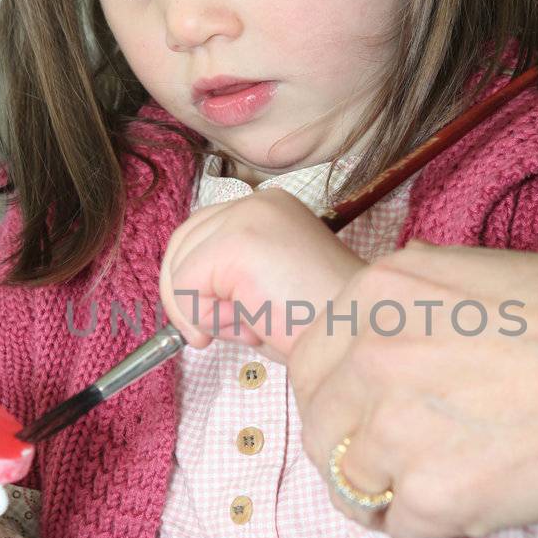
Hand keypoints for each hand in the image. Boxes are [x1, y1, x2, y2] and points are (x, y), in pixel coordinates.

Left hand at [159, 189, 363, 358]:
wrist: (359, 334)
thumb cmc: (322, 326)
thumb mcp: (267, 289)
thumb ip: (228, 279)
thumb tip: (185, 296)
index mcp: (269, 208)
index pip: (200, 235)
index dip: (196, 284)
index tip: (222, 321)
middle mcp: (257, 202)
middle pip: (181, 244)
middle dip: (188, 298)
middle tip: (219, 333)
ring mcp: (246, 216)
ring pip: (179, 267)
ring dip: (203, 311)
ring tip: (250, 326)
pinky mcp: (236, 242)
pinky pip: (186, 286)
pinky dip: (207, 319)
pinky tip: (252, 326)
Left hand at [290, 243, 537, 537]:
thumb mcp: (486, 271)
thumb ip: (422, 302)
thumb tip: (394, 325)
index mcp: (381, 290)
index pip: (310, 361)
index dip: (339, 399)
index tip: (367, 418)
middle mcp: (370, 353)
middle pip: (321, 428)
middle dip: (355, 455)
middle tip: (405, 468)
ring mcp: (393, 427)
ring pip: (353, 489)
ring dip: (394, 499)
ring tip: (449, 491)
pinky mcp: (430, 494)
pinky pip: (403, 533)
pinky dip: (436, 534)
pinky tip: (478, 512)